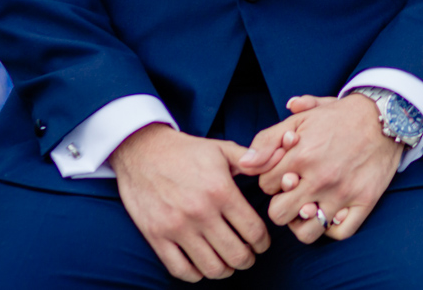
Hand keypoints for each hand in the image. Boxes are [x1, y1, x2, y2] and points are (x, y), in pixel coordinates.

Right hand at [110, 123, 270, 280]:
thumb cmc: (186, 150)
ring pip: (212, 267)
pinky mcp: (156, 236)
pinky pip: (181, 270)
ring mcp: (177, 227)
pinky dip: (196, 274)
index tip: (261, 244)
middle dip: (247, 259)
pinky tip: (202, 265)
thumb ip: (253, 159)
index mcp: (220, 190)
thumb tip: (280, 159)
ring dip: (225, 270)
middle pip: (236, 254)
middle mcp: (200, 212)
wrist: (142, 150)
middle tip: (248, 255)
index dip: (263, 243)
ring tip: (227, 262)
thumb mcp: (222, 148)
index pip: (253, 231)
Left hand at [251, 94, 400, 242]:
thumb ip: (268, 139)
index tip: (282, 173)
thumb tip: (245, 163)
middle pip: (278, 214)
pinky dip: (330, 228)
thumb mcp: (301, 119)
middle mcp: (320, 177)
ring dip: (303, 222)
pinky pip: (338, 233)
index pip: (265, 185)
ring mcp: (343, 193)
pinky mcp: (364, 202)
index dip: (271, 179)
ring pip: (306, 232)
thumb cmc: (339, 117)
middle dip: (281, 204)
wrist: (384, 117)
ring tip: (307, 208)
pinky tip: (329, 213)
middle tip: (292, 193)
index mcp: (301, 155)